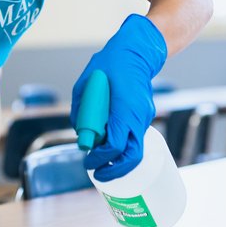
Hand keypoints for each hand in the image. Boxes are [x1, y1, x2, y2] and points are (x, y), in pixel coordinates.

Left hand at [71, 14, 166, 181]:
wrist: (137, 51)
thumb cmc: (109, 64)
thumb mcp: (85, 84)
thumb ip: (81, 111)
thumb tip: (81, 134)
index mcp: (125, 109)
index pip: (115, 145)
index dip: (101, 158)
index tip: (88, 160)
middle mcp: (138, 116)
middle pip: (133, 156)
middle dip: (115, 171)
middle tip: (97, 175)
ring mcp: (144, 117)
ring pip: (137, 150)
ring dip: (120, 162)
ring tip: (102, 165)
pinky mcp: (144, 116)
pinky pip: (136, 139)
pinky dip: (124, 150)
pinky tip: (110, 150)